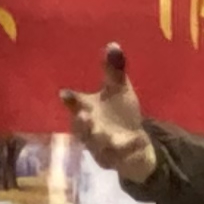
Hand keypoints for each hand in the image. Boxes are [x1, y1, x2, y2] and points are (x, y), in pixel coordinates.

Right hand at [57, 43, 160, 190]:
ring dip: (102, 139)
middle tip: (86, 116)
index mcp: (86, 109)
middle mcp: (89, 129)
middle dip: (83, 123)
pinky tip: (139, 139)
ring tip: (108, 134)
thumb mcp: (118, 90)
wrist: (133, 145)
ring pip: (98, 145)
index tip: (64, 94)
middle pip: (82, 128)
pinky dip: (129, 148)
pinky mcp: (115, 160)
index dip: (70, 100)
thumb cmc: (119, 113)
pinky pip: (121, 156)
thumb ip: (114, 70)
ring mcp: (101, 146)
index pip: (75, 104)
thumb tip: (113, 44)